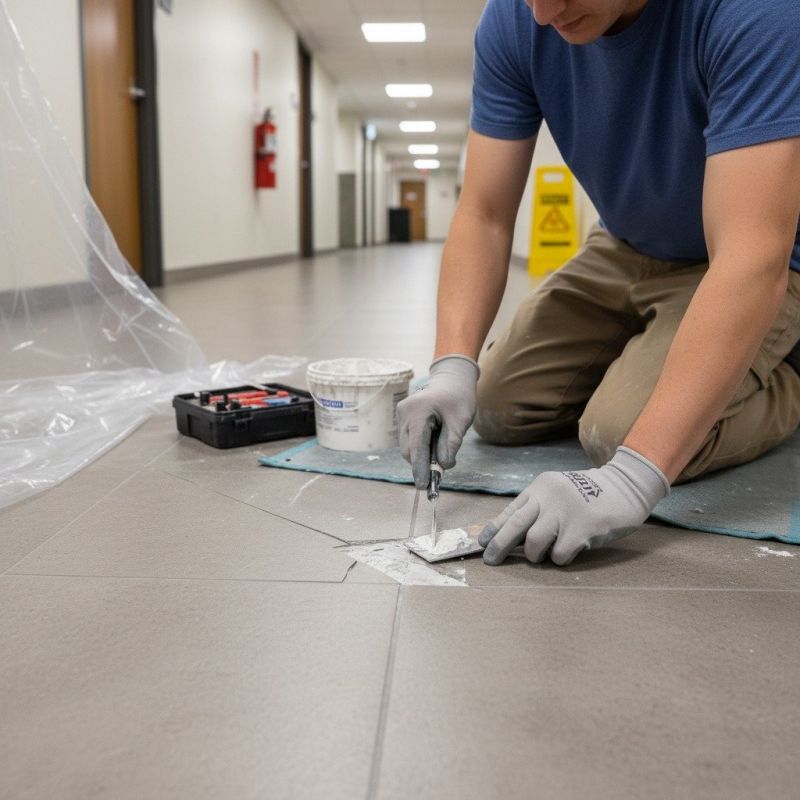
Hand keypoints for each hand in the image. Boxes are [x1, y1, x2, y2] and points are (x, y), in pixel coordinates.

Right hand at [397, 355, 479, 487]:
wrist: (452, 380)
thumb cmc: (458, 398)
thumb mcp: (461, 422)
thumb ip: (451, 444)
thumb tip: (443, 466)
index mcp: (418, 411)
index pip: (417, 446)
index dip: (420, 468)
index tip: (424, 486)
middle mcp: (404, 413)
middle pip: (409, 449)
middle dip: (422, 463)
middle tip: (442, 469)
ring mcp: (401, 415)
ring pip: (408, 447)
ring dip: (422, 455)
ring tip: (441, 447)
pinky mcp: (403, 419)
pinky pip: (409, 440)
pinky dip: (421, 447)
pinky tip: (434, 440)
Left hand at [479, 447, 669, 565]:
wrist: (625, 487)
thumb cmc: (588, 494)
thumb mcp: (557, 491)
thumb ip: (537, 508)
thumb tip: (510, 536)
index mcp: (540, 487)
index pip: (510, 510)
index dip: (493, 529)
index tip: (482, 544)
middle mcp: (549, 497)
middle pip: (515, 526)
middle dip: (499, 546)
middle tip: (490, 561)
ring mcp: (565, 512)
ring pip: (535, 543)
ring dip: (536, 555)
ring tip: (547, 552)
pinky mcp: (583, 529)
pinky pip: (559, 555)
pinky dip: (560, 558)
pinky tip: (571, 549)